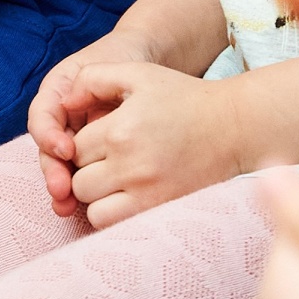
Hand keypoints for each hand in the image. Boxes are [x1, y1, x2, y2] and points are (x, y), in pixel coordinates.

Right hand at [28, 25, 159, 212]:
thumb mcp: (107, 65)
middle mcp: (62, 120)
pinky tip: (84, 209)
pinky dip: (83, 193)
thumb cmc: (125, 60)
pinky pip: (84, 176)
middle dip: (53, 172)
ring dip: (62, 189)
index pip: (43, 118)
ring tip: (67, 206)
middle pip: (48, 151)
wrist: (150, 63)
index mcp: (58, 95)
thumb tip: (70, 105)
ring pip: (62, 169)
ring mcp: (76, 140)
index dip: (48, 136)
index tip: (67, 150)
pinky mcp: (94, 158)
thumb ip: (88, 80)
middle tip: (61, 190)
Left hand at [66, 62, 240, 228]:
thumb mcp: (139, 74)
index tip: (104, 138)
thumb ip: (94, 79)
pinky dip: (113, 212)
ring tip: (118, 178)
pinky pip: (113, 224)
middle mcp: (130, 164)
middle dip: (87, 169)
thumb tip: (65, 101)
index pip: (73, 148)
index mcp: (121, 129)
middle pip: (78, 180)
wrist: (233, 127)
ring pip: (90, 207)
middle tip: (111, 158)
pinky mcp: (159, 210)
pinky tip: (129, 194)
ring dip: (97, 195)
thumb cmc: (184, 97)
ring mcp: (145, 193)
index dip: (84, 143)